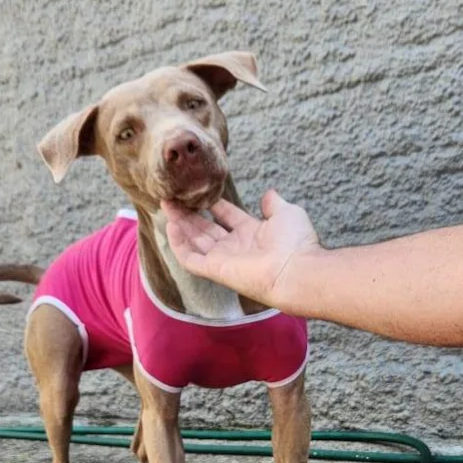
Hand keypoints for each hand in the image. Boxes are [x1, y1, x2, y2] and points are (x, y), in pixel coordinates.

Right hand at [162, 190, 320, 310]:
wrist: (296, 270)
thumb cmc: (296, 243)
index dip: (213, 204)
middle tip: (172, 198)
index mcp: (252, 234)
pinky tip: (170, 225)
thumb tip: (268, 194)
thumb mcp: (287, 213)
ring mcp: (224, 260)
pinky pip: (190, 258)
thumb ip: (274, 204)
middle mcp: (236, 247)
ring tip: (166, 204)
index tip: (198, 191)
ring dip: (179, 224)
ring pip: (195, 241)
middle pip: (206, 229)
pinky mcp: (215, 270)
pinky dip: (179, 244)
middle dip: (189, 213)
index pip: (227, 217)